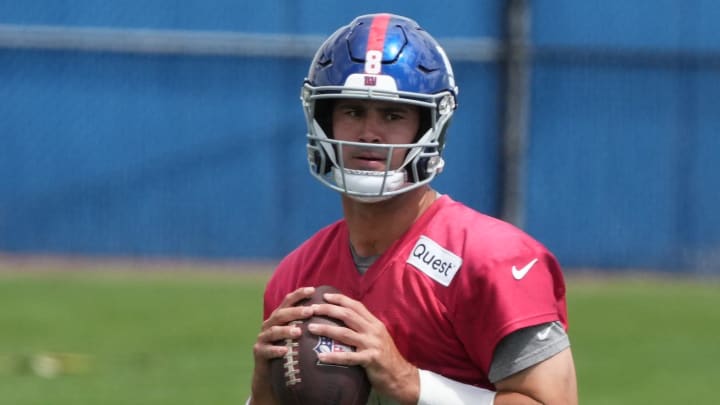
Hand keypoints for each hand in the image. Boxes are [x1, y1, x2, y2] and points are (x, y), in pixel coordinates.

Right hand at [250, 287, 315, 404]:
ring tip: (298, 332)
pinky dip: (275, 350)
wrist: (270, 373)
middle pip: (281, 314)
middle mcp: (270, 324)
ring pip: (273, 331)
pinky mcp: (259, 352)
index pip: (288, 301)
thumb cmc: (289, 350)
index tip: (313, 289)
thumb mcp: (297, 335)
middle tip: (310, 311)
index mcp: (279, 317)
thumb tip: (332, 311)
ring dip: (286, 331)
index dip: (299, 294)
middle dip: (295, 311)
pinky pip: (266, 350)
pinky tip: (284, 351)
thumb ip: (308, 322)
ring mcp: (263, 338)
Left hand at [307, 292, 419, 404]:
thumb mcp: (378, 337)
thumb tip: (345, 319)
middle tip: (312, 309)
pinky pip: (349, 357)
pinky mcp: (370, 359)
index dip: (340, 299)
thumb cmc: (386, 357)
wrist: (401, 376)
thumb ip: (364, 328)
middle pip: (348, 315)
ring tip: (311, 328)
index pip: (356, 305)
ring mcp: (372, 344)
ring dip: (326, 329)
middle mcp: (373, 330)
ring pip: (345, 333)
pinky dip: (334, 357)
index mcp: (375, 323)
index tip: (324, 296)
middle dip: (328, 310)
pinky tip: (320, 356)